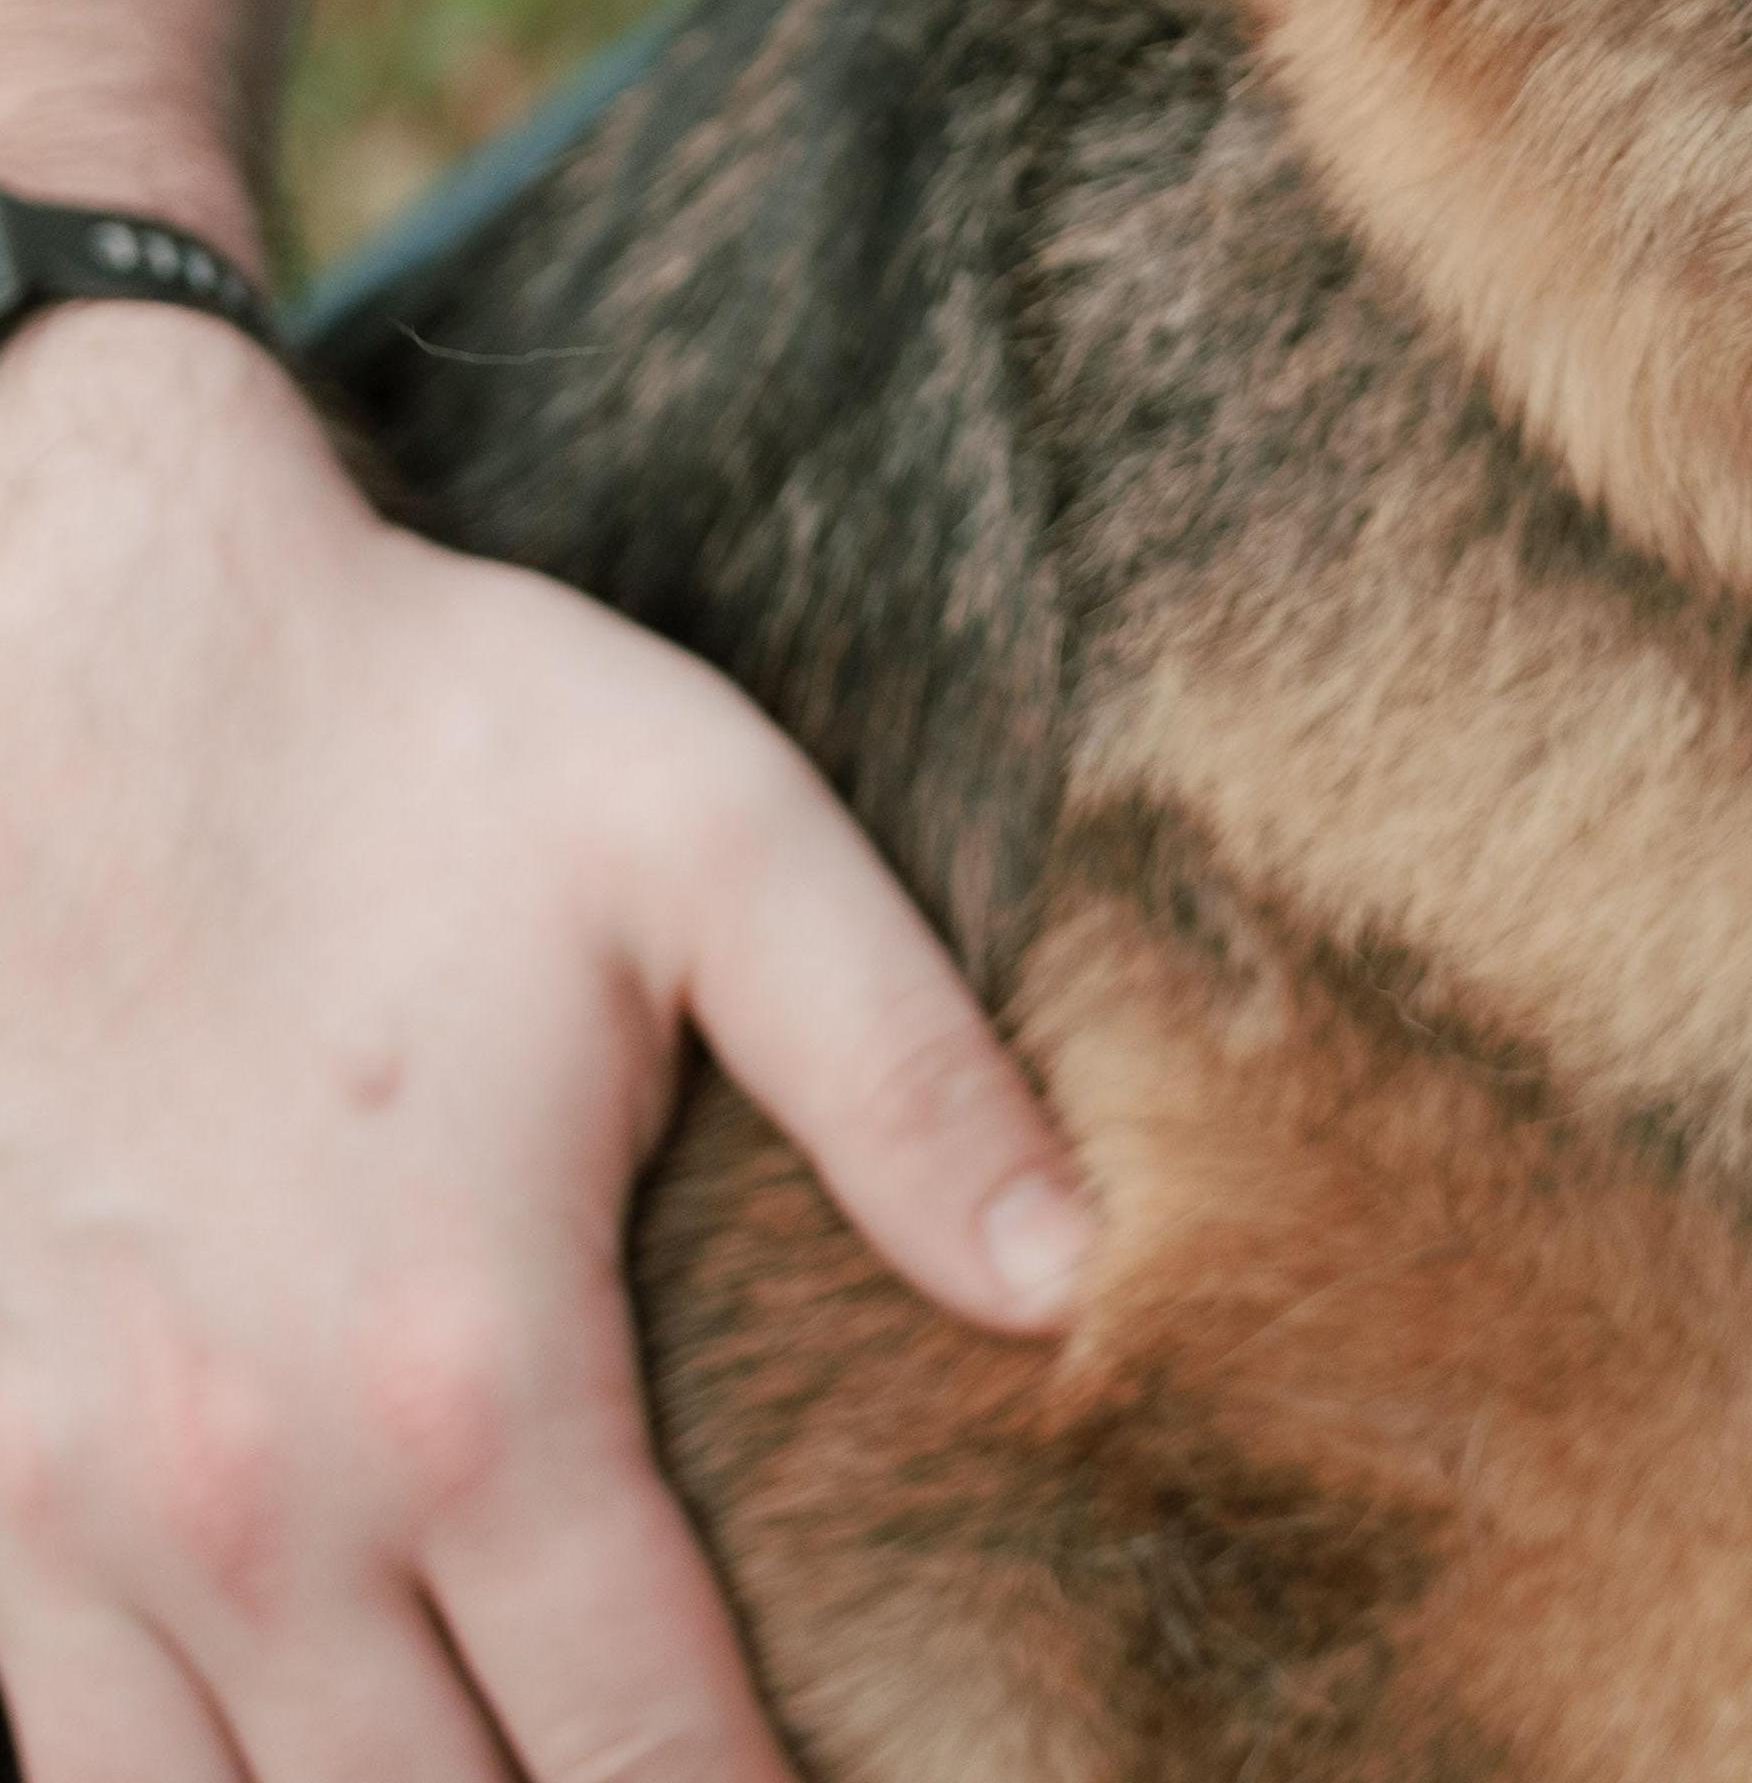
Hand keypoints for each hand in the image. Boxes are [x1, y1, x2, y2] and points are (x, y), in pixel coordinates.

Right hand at [0, 311, 1088, 1779]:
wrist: (84, 661)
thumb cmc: (424, 739)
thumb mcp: (717, 844)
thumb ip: (905, 1071)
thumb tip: (1069, 1279)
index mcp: (473, 1369)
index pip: (638, 1735)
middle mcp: (260, 1500)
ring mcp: (70, 1521)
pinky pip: (56, 1755)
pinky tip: (288, 1766)